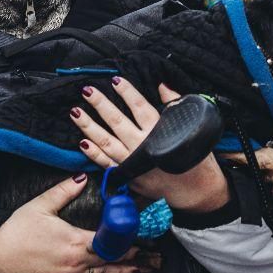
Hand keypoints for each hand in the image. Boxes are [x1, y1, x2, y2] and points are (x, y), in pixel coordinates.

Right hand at [0, 174, 143, 272]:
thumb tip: (82, 177)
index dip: (129, 240)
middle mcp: (76, 262)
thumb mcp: (40, 206)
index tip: (144, 236)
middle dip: (135, 258)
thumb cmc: (16, 231)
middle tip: (155, 256)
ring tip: (146, 272)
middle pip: (113, 261)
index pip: (110, 241)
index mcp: (74, 241)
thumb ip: (64, 192)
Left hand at [72, 80, 229, 212]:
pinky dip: (94, 154)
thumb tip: (162, 85)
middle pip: (118, 121)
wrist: (196, 192)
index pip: (140, 107)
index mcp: (160, 132)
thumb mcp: (189, 129)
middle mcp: (144, 146)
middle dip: (100, 105)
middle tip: (86, 91)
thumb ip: (174, 105)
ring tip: (76, 112)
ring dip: (89, 127)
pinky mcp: (129, 177)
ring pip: (107, 142)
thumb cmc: (194, 159)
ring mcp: (133, 163)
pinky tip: (82, 142)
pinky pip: (107, 164)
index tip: (115, 80)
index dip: (127, 92)